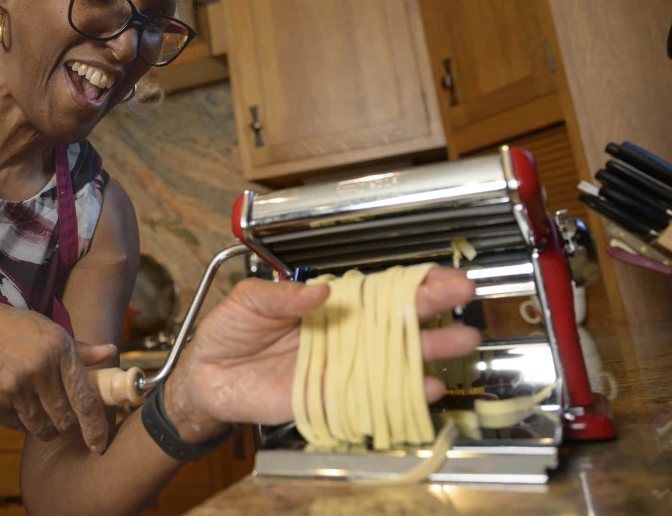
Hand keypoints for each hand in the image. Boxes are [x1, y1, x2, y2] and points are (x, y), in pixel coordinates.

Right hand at [0, 295, 115, 451]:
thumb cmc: (3, 326)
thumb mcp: (43, 328)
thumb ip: (78, 349)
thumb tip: (110, 352)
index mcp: (56, 348)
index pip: (84, 398)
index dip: (96, 426)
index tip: (101, 444)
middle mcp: (36, 371)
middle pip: (64, 420)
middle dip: (68, 425)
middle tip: (64, 419)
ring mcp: (11, 391)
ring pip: (40, 429)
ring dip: (44, 426)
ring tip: (35, 406)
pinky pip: (16, 427)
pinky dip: (20, 421)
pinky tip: (12, 400)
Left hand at [164, 267, 479, 440]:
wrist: (208, 374)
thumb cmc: (230, 330)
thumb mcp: (249, 301)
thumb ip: (282, 295)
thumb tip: (320, 292)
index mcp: (327, 303)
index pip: (375, 289)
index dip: (408, 281)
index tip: (438, 273)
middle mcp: (342, 333)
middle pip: (393, 319)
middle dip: (430, 306)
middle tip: (463, 294)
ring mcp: (341, 366)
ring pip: (392, 357)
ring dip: (428, 349)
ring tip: (461, 340)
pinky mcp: (332, 397)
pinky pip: (372, 396)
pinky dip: (403, 392)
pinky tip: (427, 385)